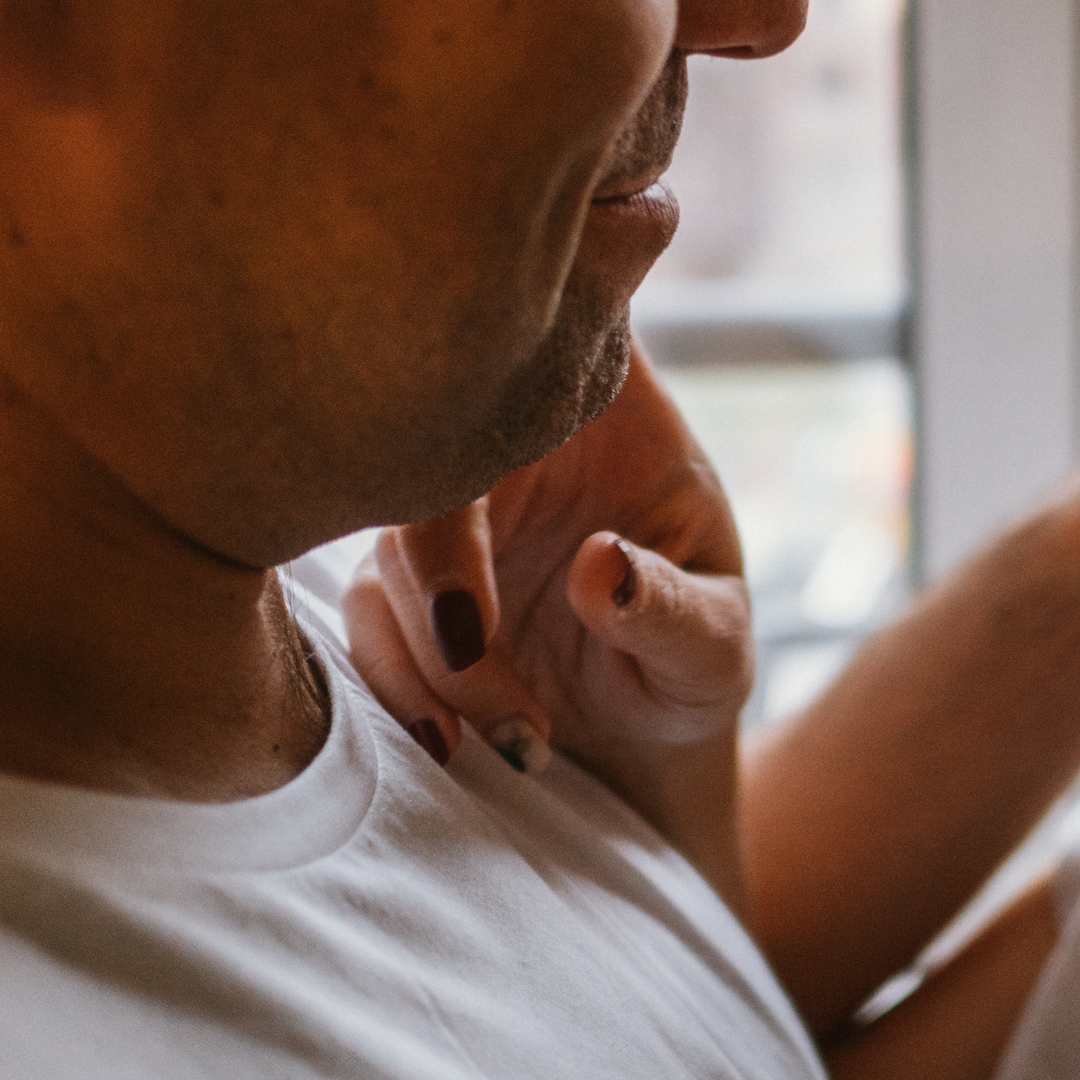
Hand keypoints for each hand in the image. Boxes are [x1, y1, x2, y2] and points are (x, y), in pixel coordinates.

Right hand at [344, 347, 751, 900]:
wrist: (643, 726)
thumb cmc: (695, 660)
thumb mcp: (715, 649)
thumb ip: (672, 610)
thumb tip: (599, 563)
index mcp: (600, 405)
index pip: (538, 337)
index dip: (493, 378)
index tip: (496, 464)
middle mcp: (509, 437)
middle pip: (430, 455)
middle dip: (444, 572)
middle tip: (483, 661)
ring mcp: (449, 503)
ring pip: (389, 543)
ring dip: (431, 653)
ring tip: (519, 734)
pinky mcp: (404, 573)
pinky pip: (364, 609)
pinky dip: (397, 681)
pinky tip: (452, 742)